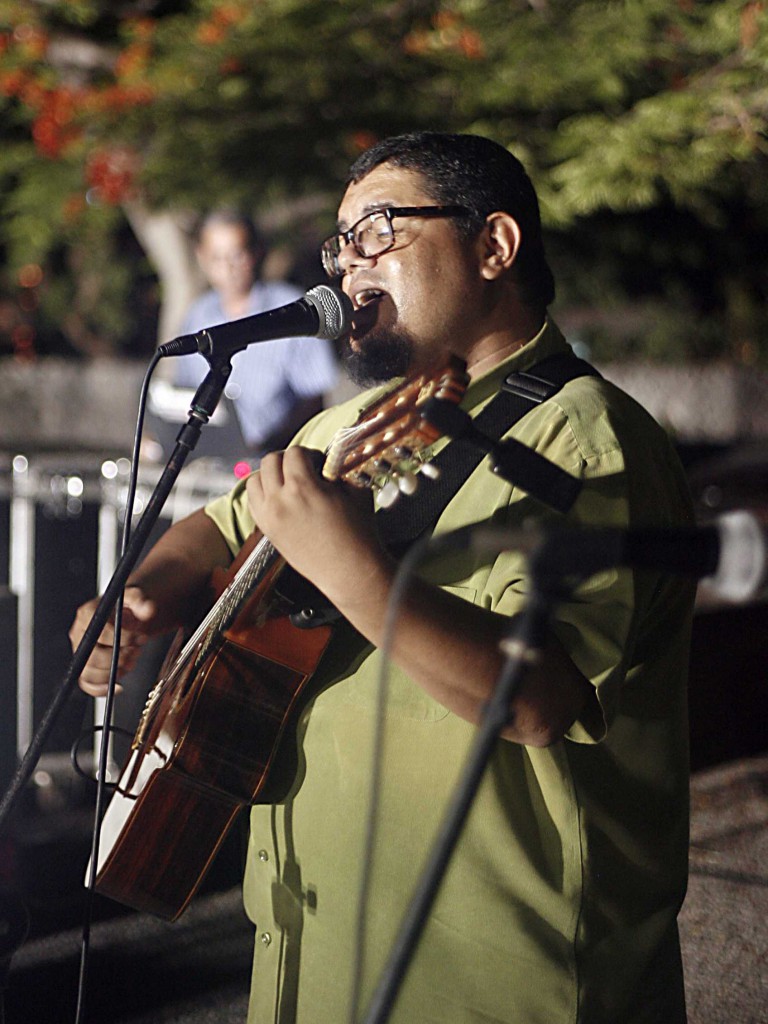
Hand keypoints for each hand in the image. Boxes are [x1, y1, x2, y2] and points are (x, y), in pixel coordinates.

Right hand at [70, 586, 158, 697]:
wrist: (125, 615)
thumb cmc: (126, 606)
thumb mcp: (135, 596)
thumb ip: (140, 601)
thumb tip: (148, 609)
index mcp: (87, 614)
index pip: (100, 633)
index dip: (123, 638)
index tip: (139, 637)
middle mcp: (79, 633)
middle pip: (93, 657)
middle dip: (120, 657)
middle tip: (137, 651)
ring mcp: (81, 651)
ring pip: (89, 672)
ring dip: (115, 671)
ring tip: (131, 660)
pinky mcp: (85, 665)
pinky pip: (86, 684)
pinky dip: (101, 689)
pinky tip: (119, 686)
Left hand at [246, 447, 388, 611]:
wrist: (350, 571)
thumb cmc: (358, 533)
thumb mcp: (356, 491)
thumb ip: (338, 471)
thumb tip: (329, 463)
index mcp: (303, 488)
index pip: (294, 452)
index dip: (309, 454)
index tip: (319, 463)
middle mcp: (280, 501)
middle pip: (270, 461)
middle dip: (287, 460)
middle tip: (303, 469)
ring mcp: (269, 517)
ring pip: (254, 480)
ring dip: (270, 475)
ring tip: (288, 482)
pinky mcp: (267, 531)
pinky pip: (253, 502)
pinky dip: (262, 494)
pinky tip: (280, 498)